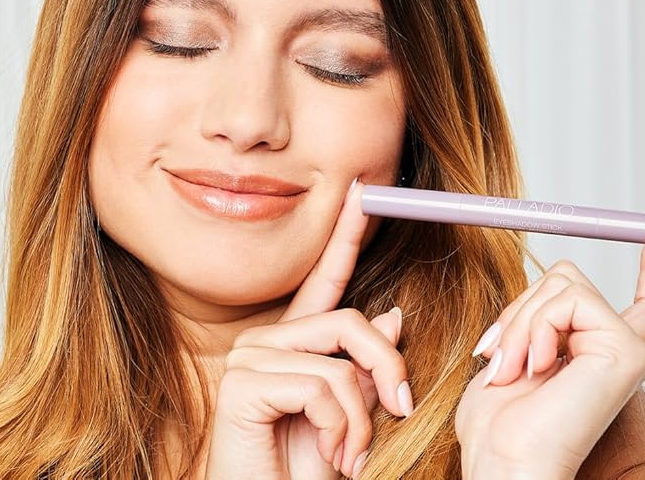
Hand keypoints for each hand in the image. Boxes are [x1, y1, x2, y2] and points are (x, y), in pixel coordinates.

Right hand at [204, 179, 412, 479]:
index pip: (324, 279)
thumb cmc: (304, 468)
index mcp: (293, 342)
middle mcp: (267, 339)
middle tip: (401, 409)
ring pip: (340, 360)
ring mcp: (251, 357)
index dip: (345, 234)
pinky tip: (332, 455)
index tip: (362, 191)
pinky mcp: (242, 383)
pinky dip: (343, 428)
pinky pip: (320, 387)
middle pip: (350, 321)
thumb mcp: (351, 414)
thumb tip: (392, 313)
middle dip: (388, 367)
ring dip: (362, 417)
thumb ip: (364, 364)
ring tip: (353, 454)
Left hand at [455, 215, 644, 479]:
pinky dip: (536, 327)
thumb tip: (554, 277)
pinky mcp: (623, 351)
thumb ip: (536, 313)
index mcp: (591, 346)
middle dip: (520, 308)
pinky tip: (539, 366)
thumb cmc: (499, 417)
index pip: (639, 299)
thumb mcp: (512, 346)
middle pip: (564, 276)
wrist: (503, 460)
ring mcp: (622, 347)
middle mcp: (614, 344)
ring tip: (516, 367)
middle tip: (503, 355)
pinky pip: (571, 299)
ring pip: (561, 283)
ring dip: (520, 322)